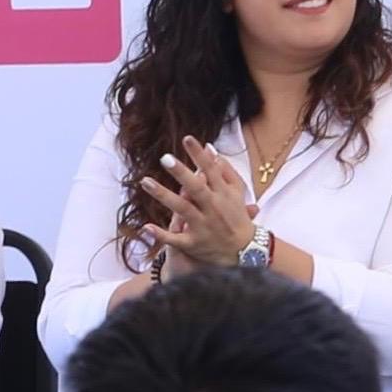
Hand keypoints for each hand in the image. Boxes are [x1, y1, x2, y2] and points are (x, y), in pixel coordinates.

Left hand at [137, 137, 262, 267]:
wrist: (245, 252)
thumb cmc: (237, 217)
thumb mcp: (237, 194)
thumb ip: (226, 172)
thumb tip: (211, 151)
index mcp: (223, 195)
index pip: (211, 171)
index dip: (200, 155)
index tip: (188, 139)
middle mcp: (213, 209)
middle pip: (197, 189)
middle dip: (182, 173)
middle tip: (165, 158)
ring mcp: (203, 226)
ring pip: (182, 209)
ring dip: (164, 195)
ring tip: (145, 181)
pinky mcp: (194, 244)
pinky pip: (175, 239)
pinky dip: (161, 234)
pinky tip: (146, 226)